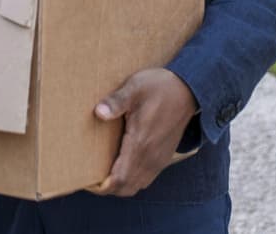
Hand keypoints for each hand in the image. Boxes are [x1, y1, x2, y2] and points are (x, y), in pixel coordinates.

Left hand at [85, 67, 196, 196]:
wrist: (188, 90)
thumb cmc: (159, 87)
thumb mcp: (135, 88)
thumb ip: (116, 101)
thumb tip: (98, 112)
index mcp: (140, 144)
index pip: (119, 179)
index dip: (101, 186)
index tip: (87, 179)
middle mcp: (150, 157)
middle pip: (126, 188)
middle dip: (107, 188)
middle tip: (91, 176)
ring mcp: (159, 159)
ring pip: (136, 185)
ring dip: (120, 184)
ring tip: (104, 172)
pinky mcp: (163, 157)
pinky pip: (145, 178)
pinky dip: (131, 179)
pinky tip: (122, 165)